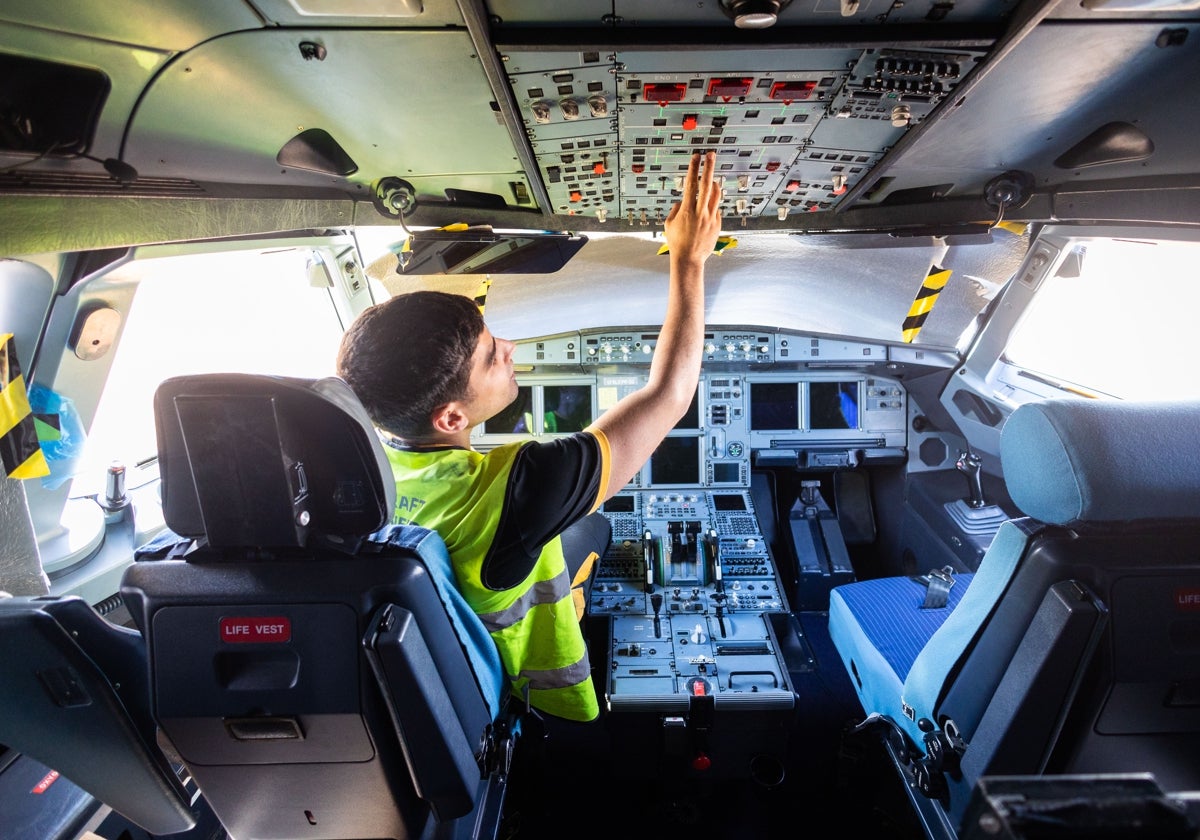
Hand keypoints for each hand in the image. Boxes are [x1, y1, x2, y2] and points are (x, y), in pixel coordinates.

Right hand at [663, 151, 722, 265]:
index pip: (691, 183)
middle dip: (709, 167)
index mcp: (687, 210)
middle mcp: (701, 212)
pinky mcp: (717, 224)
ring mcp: (711, 218)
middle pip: (707, 184)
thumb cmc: (676, 242)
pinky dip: (712, 205)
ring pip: (716, 194)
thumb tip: (682, 201)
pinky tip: (706, 210)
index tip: (696, 156)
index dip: (693, 168)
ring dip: (714, 184)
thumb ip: (675, 209)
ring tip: (712, 179)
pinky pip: (716, 209)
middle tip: (711, 154)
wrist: (689, 259)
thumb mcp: (669, 224)